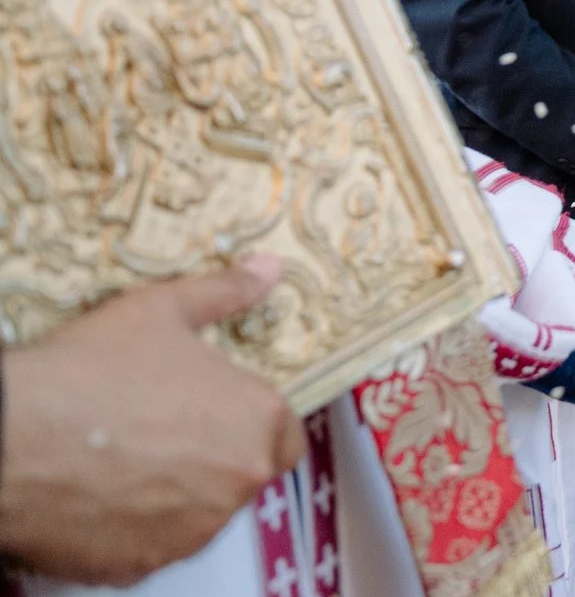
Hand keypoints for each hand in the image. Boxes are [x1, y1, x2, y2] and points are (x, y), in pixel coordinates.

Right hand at [0, 256, 306, 584]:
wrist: (9, 437)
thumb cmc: (88, 372)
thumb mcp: (162, 310)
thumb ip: (226, 292)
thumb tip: (267, 270)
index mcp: (256, 421)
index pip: (286, 437)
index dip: (253, 424)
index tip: (217, 413)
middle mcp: (237, 483)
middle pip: (241, 475)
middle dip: (213, 456)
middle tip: (160, 431)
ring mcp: (189, 532)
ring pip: (198, 515)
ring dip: (175, 494)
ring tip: (124, 459)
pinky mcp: (139, 565)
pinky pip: (148, 546)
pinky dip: (131, 527)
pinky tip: (100, 493)